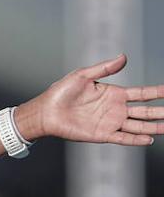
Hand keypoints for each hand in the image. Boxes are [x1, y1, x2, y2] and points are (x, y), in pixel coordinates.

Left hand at [23, 54, 161, 145]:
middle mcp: (115, 109)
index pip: (143, 94)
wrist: (45, 112)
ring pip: (138, 126)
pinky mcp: (101, 134)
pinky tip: (148, 139)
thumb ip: (104, 69)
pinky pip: (122, 138)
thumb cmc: (61, 92)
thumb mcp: (83, 75)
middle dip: (161, 112)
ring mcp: (110, 123)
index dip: (158, 92)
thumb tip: (124, 57)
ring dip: (154, 127)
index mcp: (114, 94)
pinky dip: (136, 139)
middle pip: (145, 112)